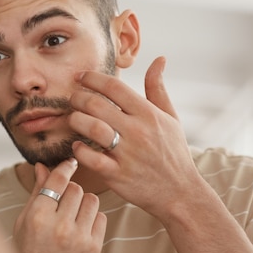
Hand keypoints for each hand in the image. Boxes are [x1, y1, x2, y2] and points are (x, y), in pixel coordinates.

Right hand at [13, 158, 105, 252]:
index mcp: (38, 217)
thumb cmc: (29, 251)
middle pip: (75, 188)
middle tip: (63, 200)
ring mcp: (78, 238)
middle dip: (70, 190)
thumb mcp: (25, 221)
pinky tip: (81, 227)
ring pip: (91, 200)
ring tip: (73, 213)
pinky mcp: (94, 248)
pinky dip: (92, 218)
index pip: (57, 181)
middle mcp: (59, 226)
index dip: (65, 167)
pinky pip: (101, 217)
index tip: (70, 162)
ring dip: (83, 202)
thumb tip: (42, 166)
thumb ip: (37, 192)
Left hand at [68, 56, 201, 218]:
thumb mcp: (170, 118)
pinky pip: (91, 158)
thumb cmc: (173, 152)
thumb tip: (159, 59)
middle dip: (77, 98)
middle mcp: (137, 131)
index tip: (80, 76)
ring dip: (76, 120)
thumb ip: (158, 88)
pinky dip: (80, 150)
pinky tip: (78, 145)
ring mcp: (127, 154)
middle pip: (97, 105)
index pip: (114, 87)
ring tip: (73, 119)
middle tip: (72, 98)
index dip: (92, 77)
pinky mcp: (117, 175)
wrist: (180, 193)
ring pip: (92, 128)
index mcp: (148, 114)